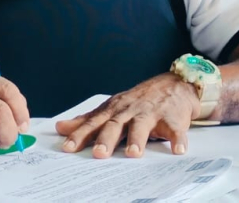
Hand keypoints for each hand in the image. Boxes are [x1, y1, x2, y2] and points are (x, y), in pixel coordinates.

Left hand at [55, 73, 199, 158]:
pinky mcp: (172, 118)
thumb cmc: (138, 101)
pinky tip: (177, 150)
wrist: (174, 85)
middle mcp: (130, 111)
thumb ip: (88, 120)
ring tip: (133, 154)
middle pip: (116, 125)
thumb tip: (61, 127)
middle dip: (107, 138)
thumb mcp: (112, 107)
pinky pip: (175, 130)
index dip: (80, 135)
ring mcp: (151, 113)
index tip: (68, 147)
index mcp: (114, 110)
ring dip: (137, 139)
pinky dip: (177, 140)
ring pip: (142, 126)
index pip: (94, 123)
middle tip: (99, 153)